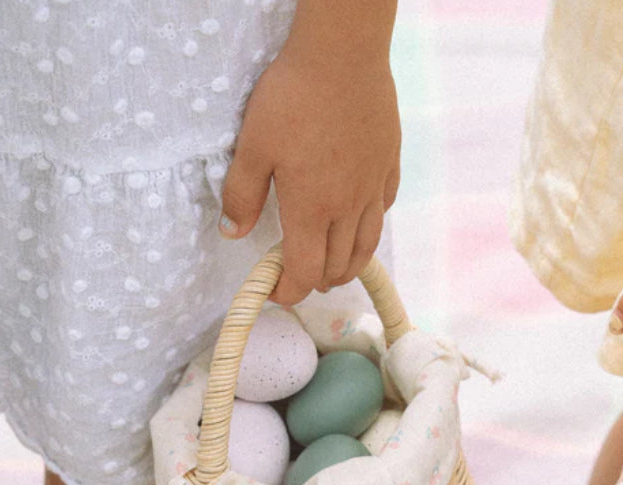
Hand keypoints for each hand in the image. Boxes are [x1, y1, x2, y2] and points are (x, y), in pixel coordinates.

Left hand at [219, 43, 400, 305]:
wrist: (343, 55)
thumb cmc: (293, 97)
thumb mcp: (253, 145)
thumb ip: (242, 194)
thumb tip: (233, 233)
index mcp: (311, 210)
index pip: (304, 272)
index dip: (289, 291)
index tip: (276, 290)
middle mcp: (346, 209)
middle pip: (337, 267)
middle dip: (316, 281)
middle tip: (298, 275)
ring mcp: (372, 189)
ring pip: (366, 247)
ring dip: (347, 266)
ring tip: (333, 268)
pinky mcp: (388, 166)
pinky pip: (382, 211)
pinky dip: (368, 228)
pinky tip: (359, 222)